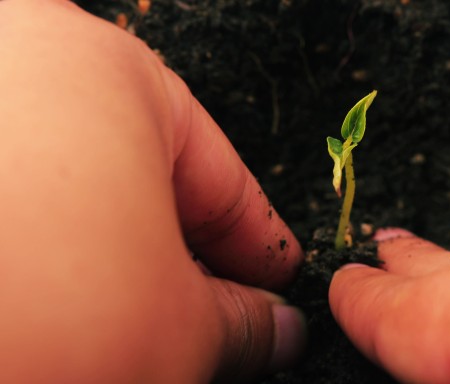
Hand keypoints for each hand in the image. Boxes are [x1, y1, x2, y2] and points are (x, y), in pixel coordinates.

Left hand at [0, 1, 303, 381]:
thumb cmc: (28, 323)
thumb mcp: (174, 333)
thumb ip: (240, 324)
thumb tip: (276, 330)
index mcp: (100, 70)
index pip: (219, 173)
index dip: (258, 245)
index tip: (275, 294)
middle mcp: (3, 63)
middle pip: (134, 182)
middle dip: (180, 264)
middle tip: (211, 332)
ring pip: (58, 202)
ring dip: (104, 271)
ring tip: (117, 336)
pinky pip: (2, 212)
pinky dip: (31, 267)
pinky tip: (43, 313)